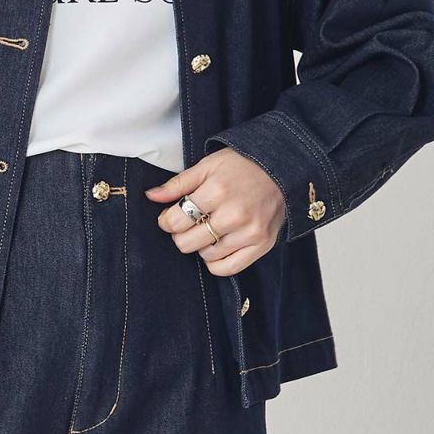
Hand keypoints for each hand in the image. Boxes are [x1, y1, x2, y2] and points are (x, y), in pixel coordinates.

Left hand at [143, 147, 286, 274]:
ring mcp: (250, 232)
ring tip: (208, 228)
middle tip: (187, 223)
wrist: (281, 168)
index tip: (169, 217)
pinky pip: (228, 268)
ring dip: (200, 245)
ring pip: (206, 256)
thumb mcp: (207, 166)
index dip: (166, 221)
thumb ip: (178, 184)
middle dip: (180, 234)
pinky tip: (216, 246)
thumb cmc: (241, 165)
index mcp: (217, 191)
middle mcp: (234, 214)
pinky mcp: (262, 244)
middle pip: (187, 243)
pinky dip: (216, 262)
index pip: (176, 220)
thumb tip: (151, 196)